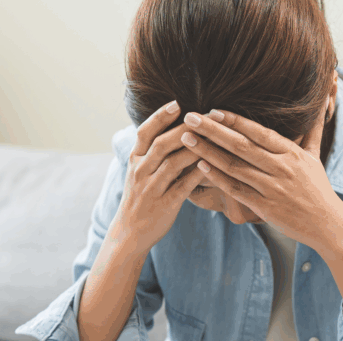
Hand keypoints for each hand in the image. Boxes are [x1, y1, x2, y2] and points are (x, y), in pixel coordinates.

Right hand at [114, 100, 205, 252]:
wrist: (129, 233)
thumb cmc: (140, 199)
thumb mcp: (139, 172)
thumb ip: (152, 153)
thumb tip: (175, 130)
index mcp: (135, 160)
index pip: (145, 132)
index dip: (160, 117)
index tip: (177, 103)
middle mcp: (141, 172)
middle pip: (162, 144)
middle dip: (185, 128)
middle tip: (206, 115)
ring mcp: (151, 189)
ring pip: (173, 163)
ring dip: (194, 147)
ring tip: (213, 135)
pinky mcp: (164, 205)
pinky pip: (183, 186)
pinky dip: (197, 173)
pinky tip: (211, 163)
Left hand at [179, 102, 342, 252]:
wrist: (328, 225)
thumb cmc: (318, 189)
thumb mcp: (315, 156)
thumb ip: (312, 128)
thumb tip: (324, 99)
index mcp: (291, 152)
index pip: (258, 131)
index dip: (234, 120)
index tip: (212, 109)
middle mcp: (281, 167)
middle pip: (241, 144)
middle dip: (212, 129)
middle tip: (189, 117)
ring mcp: (272, 188)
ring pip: (234, 165)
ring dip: (208, 151)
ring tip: (187, 139)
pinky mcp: (265, 208)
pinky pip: (236, 190)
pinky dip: (218, 177)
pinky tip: (200, 167)